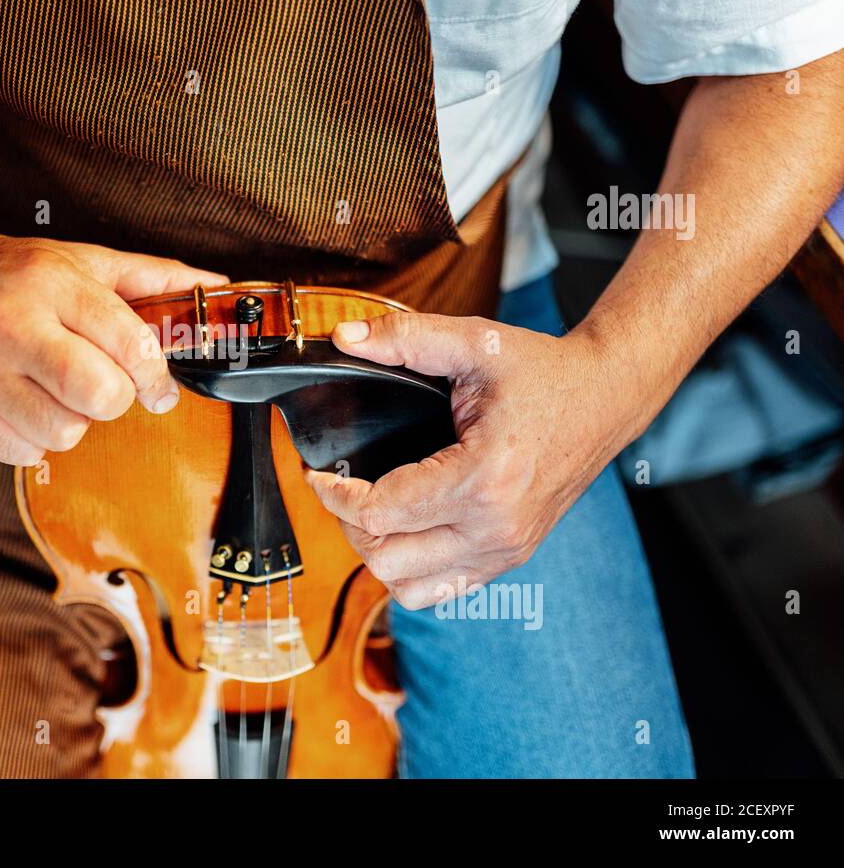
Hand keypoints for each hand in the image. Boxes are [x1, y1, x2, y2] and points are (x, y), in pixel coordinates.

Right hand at [0, 230, 227, 465]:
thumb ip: (151, 276)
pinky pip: (24, 453)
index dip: (156, 375)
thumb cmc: (16, 273)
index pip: (128, 343)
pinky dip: (35, 437)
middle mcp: (8, 325)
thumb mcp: (83, 260)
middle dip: (116, 398)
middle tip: (105, 386)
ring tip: (56, 389)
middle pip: (98, 395)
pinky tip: (23, 401)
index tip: (159, 387)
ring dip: (74, 420)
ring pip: (63, 433)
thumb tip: (214, 286)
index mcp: (49, 283)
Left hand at [305, 311, 631, 609]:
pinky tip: (404, 531)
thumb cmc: (545, 373)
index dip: (334, 495)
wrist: (607, 397)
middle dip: (349, 523)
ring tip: (371, 512)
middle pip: (386, 559)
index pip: (380, 513)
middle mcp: (495, 527)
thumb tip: (345, 335)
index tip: (318, 474)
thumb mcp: (474, 342)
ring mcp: (505, 549)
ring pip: (409, 588)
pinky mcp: (511, 556)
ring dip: (377, 553)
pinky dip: (411, 570)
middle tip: (341, 488)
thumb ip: (405, 337)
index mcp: (482, 479)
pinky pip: (442, 590)